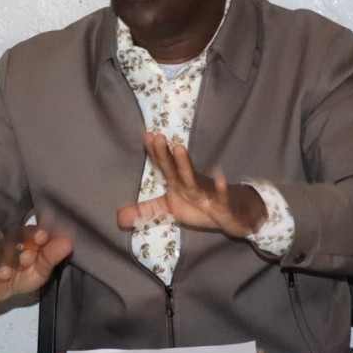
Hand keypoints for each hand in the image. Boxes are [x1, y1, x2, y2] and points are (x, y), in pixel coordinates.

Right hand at [0, 224, 72, 306]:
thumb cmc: (22, 273)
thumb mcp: (40, 268)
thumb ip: (51, 256)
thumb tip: (68, 242)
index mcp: (20, 241)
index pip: (25, 233)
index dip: (33, 235)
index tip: (42, 237)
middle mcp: (3, 248)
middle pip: (8, 247)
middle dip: (16, 253)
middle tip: (25, 259)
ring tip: (4, 274)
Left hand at [116, 130, 266, 239]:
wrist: (234, 214)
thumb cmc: (201, 206)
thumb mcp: (171, 209)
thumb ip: (147, 210)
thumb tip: (118, 216)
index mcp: (179, 184)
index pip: (165, 166)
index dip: (155, 153)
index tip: (146, 136)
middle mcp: (191, 185)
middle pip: (176, 169)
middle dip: (166, 154)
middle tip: (156, 136)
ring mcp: (208, 194)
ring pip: (195, 179)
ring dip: (187, 164)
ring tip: (179, 147)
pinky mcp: (223, 206)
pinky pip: (222, 197)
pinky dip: (222, 188)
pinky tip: (220, 177)